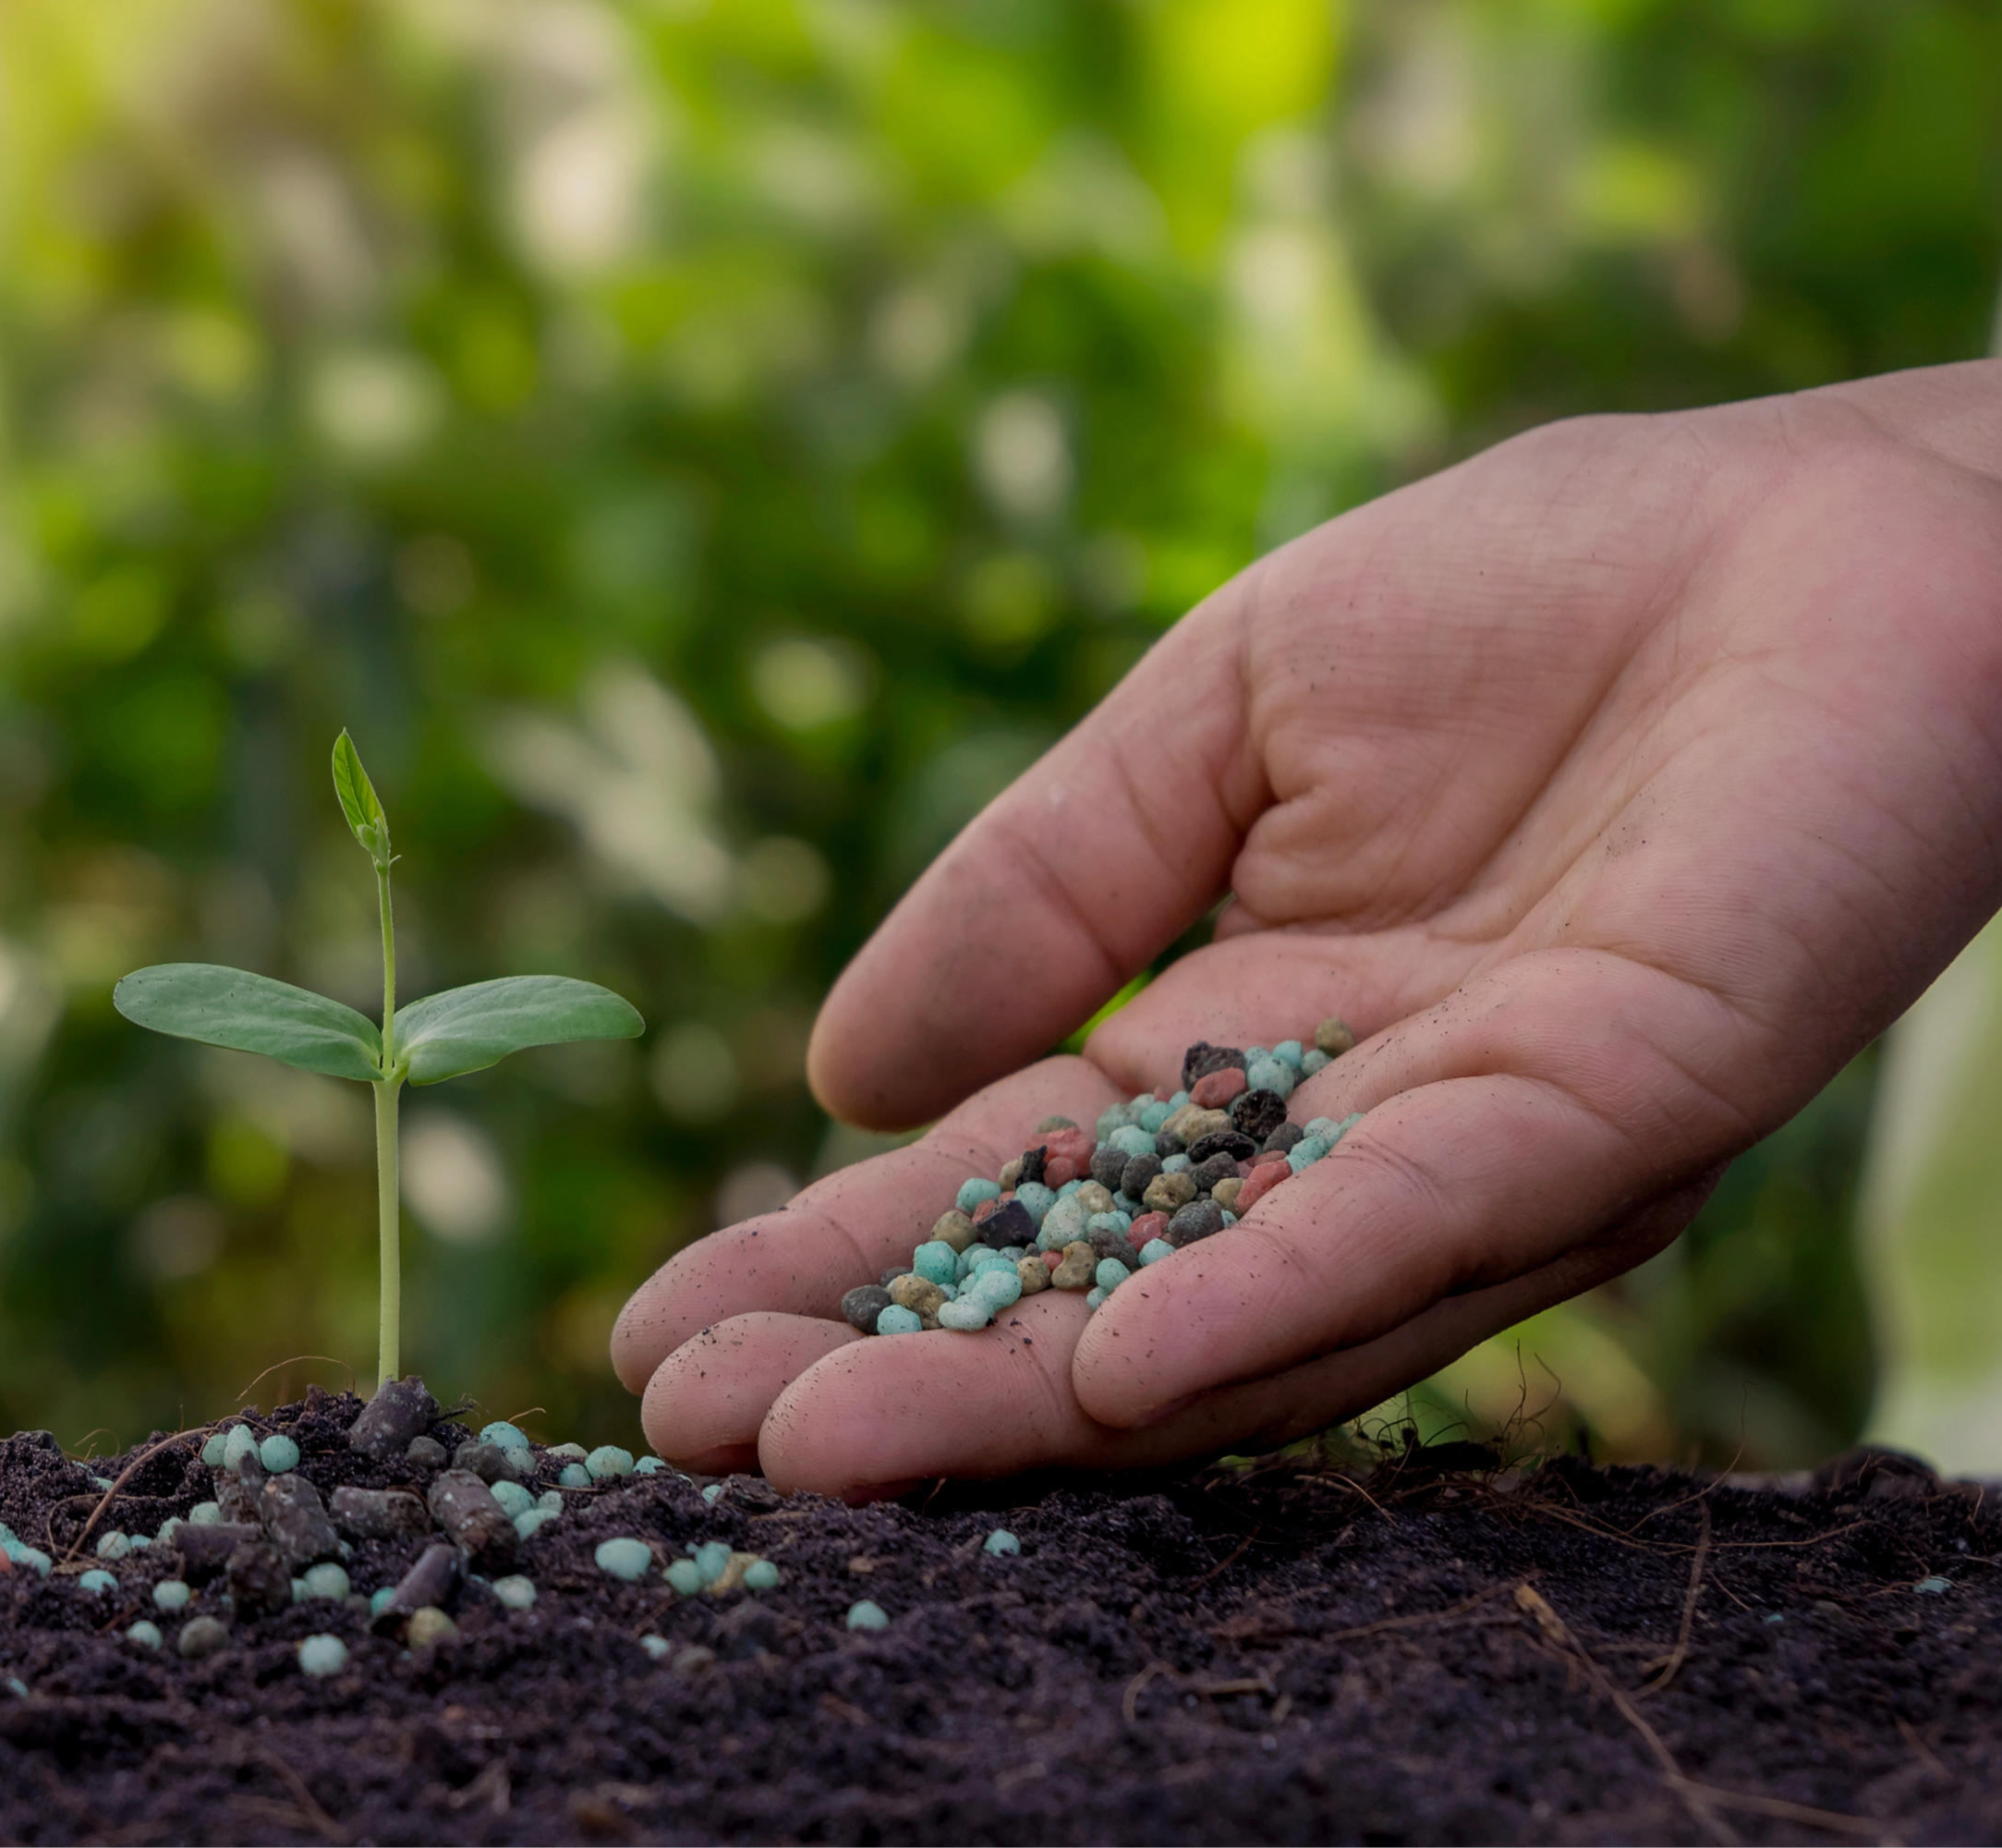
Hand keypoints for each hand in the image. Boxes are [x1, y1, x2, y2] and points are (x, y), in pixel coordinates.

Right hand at [614, 362, 2001, 1492]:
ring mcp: (1479, 1152)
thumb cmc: (1544, 596)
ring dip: (1022, 1394)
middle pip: (1090, 1291)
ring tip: (824, 1440)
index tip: (662, 1330)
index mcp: (1247, 1038)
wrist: (1838, 526)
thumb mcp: (1221, 711)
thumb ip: (1047, 880)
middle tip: (692, 1435)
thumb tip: (840, 1072)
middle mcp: (1350, 1139)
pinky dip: (1260, 1304)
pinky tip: (1103, 1371)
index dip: (842, 1259)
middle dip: (894, 1371)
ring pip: (1227, 1315)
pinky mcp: (1611, 1114)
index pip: (1014, 1183)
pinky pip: (1414, 1232)